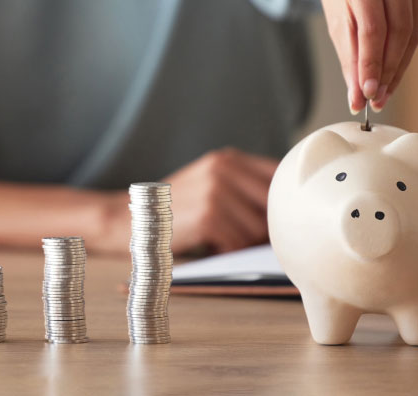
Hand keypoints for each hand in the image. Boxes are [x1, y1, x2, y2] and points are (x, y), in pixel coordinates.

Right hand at [160, 148, 278, 253]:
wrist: (129, 220)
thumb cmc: (173, 210)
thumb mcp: (207, 184)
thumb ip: (242, 187)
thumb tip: (289, 211)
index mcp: (228, 159)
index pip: (279, 175)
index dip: (282, 201)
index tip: (278, 217)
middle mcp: (224, 169)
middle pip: (273, 206)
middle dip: (262, 228)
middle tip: (240, 235)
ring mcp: (216, 191)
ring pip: (258, 230)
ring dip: (242, 243)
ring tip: (220, 240)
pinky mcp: (209, 216)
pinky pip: (238, 244)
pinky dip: (227, 252)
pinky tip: (210, 247)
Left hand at [322, 0, 417, 113]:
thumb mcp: (337, 20)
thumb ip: (349, 56)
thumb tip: (356, 94)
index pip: (373, 30)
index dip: (372, 65)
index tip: (368, 94)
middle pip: (400, 33)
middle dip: (389, 71)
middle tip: (377, 99)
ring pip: (414, 32)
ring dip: (399, 67)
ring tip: (385, 91)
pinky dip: (407, 49)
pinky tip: (395, 66)